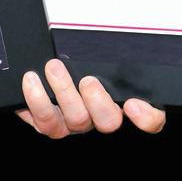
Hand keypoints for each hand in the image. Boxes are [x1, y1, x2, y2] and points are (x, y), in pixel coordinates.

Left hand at [16, 58, 165, 137]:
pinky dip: (34, 100)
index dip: (145, 118)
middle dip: (97, 101)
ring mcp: (73, 123)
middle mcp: (99, 118)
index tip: (133, 104)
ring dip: (61, 93)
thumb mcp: (109, 56)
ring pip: (74, 122)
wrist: (52, 67)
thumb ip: (127, 56)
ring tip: (53, 68)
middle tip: (88, 80)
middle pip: (107, 122)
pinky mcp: (48, 123)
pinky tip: (31, 80)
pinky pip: (42, 121)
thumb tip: (133, 66)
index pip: (150, 120)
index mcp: (123, 102)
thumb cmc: (87, 61)